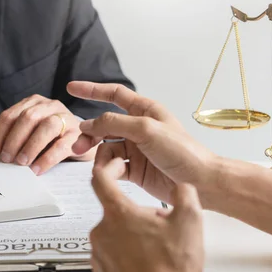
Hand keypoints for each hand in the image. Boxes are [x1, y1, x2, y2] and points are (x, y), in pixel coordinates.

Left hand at [0, 94, 94, 174]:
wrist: (82, 142)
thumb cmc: (51, 139)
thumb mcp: (26, 136)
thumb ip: (5, 137)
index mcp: (33, 104)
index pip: (10, 116)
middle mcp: (49, 106)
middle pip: (28, 118)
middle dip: (13, 140)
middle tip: (5, 159)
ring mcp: (66, 118)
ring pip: (47, 126)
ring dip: (31, 145)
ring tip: (22, 163)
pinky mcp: (78, 134)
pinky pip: (62, 144)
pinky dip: (47, 158)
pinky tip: (37, 169)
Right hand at [67, 81, 217, 203]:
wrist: (200, 183)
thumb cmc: (182, 152)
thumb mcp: (146, 130)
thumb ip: (115, 123)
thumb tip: (88, 123)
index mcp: (145, 111)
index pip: (114, 94)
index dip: (92, 90)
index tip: (71, 88)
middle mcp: (139, 128)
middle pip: (104, 125)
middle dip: (89, 133)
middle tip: (78, 146)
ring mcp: (136, 149)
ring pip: (106, 147)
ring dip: (98, 155)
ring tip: (99, 167)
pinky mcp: (135, 170)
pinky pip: (112, 166)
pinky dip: (108, 170)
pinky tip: (111, 174)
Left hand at [90, 157, 202, 271]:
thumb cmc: (170, 271)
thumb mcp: (189, 221)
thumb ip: (185, 194)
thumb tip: (182, 187)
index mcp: (118, 214)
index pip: (101, 179)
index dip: (108, 167)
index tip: (115, 166)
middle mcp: (102, 233)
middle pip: (116, 212)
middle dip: (136, 215)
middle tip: (160, 227)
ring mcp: (99, 257)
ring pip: (115, 237)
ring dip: (133, 238)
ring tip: (157, 252)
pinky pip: (113, 260)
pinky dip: (128, 260)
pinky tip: (148, 268)